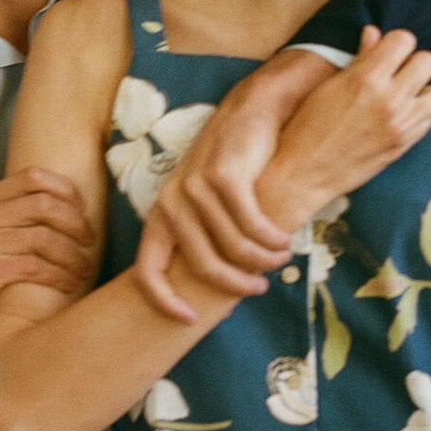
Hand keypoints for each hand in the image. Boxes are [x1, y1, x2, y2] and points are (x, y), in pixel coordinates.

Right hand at [0, 168, 94, 367]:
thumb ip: (25, 217)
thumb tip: (78, 205)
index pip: (33, 177)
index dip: (66, 191)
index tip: (84, 211)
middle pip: (42, 205)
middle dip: (76, 224)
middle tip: (90, 242)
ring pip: (42, 238)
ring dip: (72, 256)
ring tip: (83, 269)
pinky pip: (33, 266)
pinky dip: (59, 275)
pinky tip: (69, 283)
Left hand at [133, 69, 305, 323]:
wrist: (251, 111)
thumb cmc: (232, 166)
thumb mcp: (207, 204)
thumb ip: (206, 239)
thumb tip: (216, 289)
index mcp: (161, 215)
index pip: (147, 271)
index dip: (163, 302)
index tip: (190, 320)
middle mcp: (171, 202)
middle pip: (203, 266)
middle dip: (236, 284)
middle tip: (259, 288)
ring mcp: (195, 188)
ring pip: (233, 247)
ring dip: (263, 259)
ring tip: (280, 257)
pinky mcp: (223, 176)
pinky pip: (251, 224)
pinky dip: (271, 238)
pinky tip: (283, 240)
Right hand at [266, 26, 430, 225]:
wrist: (304, 173)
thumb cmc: (308, 127)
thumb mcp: (329, 86)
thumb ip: (359, 58)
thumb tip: (374, 33)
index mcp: (366, 79)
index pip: (405, 40)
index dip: (396, 43)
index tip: (388, 52)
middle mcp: (389, 100)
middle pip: (429, 62)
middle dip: (414, 62)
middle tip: (398, 72)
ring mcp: (400, 125)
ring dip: (424, 91)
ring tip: (404, 96)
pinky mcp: (403, 145)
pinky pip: (429, 120)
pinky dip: (418, 116)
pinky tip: (399, 117)